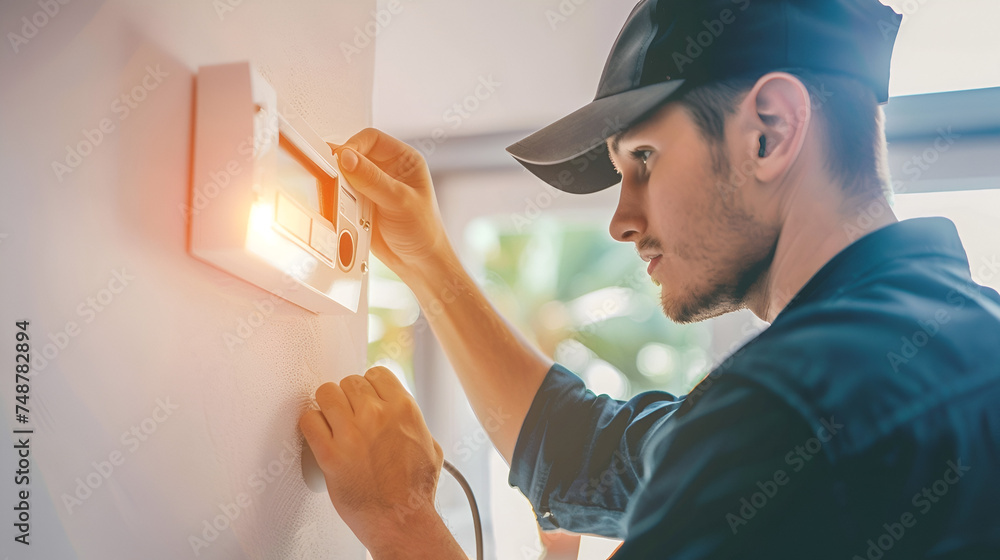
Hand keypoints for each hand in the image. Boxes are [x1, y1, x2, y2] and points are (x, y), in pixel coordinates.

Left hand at [299, 366, 444, 552]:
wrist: (401, 520)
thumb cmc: (416, 490)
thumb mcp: (430, 445)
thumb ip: (413, 421)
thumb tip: (401, 411)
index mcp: (404, 409)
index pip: (376, 373)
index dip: (368, 386)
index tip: (365, 399)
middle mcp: (377, 415)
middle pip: (349, 382)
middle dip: (348, 397)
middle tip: (348, 416)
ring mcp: (352, 433)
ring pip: (326, 393)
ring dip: (327, 406)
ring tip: (331, 422)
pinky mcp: (329, 454)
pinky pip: (308, 420)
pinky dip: (311, 425)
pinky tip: (320, 436)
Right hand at [328, 129, 453, 278]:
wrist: (419, 264)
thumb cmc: (423, 231)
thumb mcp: (399, 201)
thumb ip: (371, 179)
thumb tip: (346, 158)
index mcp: (403, 160)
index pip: (371, 139)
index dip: (353, 145)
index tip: (340, 160)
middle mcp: (387, 170)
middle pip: (354, 156)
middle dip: (342, 167)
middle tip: (332, 178)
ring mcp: (372, 188)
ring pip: (344, 176)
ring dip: (338, 186)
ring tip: (337, 197)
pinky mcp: (360, 205)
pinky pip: (341, 196)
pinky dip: (337, 201)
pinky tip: (339, 210)